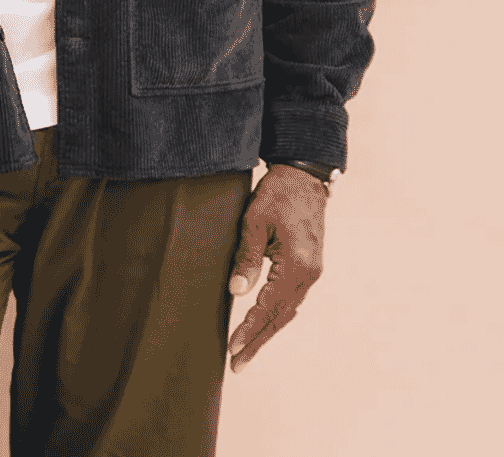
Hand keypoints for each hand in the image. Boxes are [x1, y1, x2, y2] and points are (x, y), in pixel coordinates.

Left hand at [226, 164, 326, 372]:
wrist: (304, 177)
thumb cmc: (277, 194)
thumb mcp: (255, 221)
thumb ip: (247, 257)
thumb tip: (237, 292)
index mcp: (296, 264)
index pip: (269, 306)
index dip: (249, 328)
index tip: (231, 348)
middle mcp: (308, 274)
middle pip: (281, 317)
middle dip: (258, 341)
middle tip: (236, 365)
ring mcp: (312, 272)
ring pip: (288, 311)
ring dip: (267, 332)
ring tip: (245, 352)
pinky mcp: (309, 267)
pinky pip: (292, 299)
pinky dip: (276, 315)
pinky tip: (263, 325)